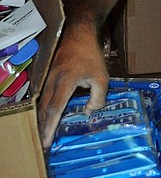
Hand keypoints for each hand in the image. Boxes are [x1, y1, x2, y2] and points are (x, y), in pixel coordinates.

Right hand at [37, 24, 108, 148]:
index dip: (50, 127)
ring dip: (43, 120)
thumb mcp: (102, 77)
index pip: (55, 109)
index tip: (46, 142)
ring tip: (44, 134)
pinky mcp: (48, 77)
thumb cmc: (91, 56)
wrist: (78, 34)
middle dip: (43, 128)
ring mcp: (47, 79)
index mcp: (65, 82)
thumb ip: (98, 97)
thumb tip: (89, 112)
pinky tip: (47, 117)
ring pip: (42, 104)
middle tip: (43, 144)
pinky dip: (44, 109)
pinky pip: (44, 96)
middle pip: (44, 110)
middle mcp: (52, 82)